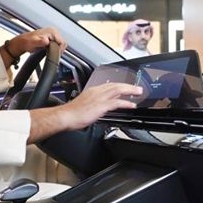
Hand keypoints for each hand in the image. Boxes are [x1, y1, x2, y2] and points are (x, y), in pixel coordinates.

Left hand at [7, 27, 66, 56]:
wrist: (22, 42)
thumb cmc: (26, 42)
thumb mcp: (33, 43)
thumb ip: (40, 42)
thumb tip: (46, 41)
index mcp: (52, 31)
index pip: (63, 42)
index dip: (60, 50)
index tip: (54, 54)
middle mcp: (53, 31)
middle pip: (63, 43)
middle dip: (59, 50)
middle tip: (51, 54)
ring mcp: (52, 34)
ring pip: (61, 44)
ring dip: (57, 49)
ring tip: (49, 52)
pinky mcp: (51, 37)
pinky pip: (57, 44)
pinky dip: (55, 48)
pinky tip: (49, 50)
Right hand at [27, 82, 141, 143]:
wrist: (65, 117)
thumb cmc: (71, 114)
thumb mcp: (85, 106)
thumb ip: (94, 105)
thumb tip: (100, 108)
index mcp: (92, 91)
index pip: (109, 85)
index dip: (120, 86)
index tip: (127, 88)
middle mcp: (96, 92)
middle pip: (116, 85)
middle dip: (128, 86)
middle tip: (138, 88)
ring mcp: (99, 98)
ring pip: (118, 90)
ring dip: (130, 91)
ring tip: (138, 93)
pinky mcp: (100, 106)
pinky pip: (116, 102)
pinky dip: (125, 103)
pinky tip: (131, 105)